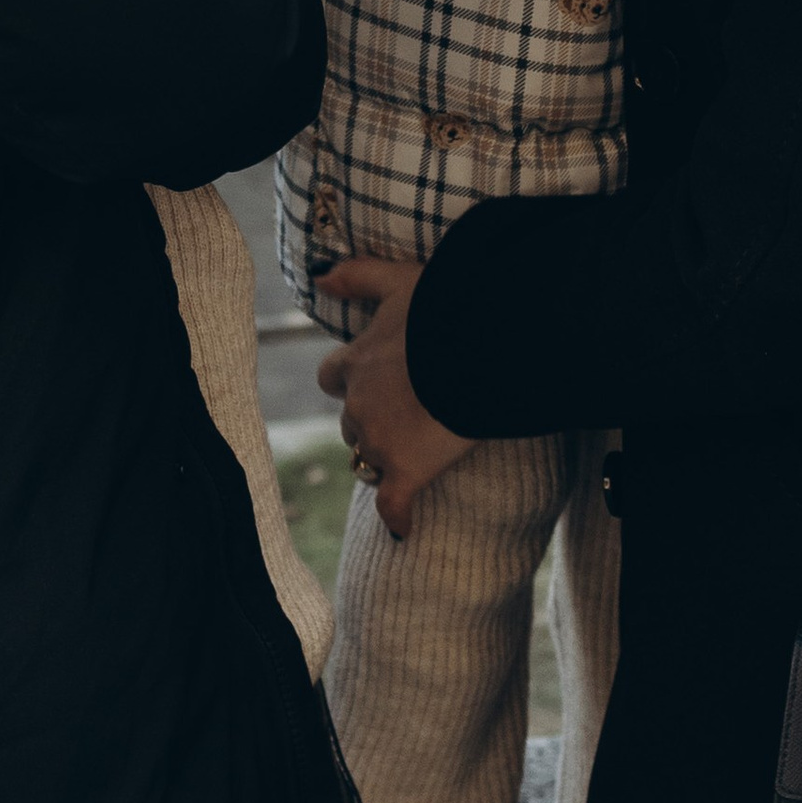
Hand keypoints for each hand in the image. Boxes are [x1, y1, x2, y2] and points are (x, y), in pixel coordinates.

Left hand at [314, 255, 471, 539]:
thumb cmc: (446, 308)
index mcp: (354, 362)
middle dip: (369, 421)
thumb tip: (319, 276)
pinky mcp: (407, 471)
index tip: (370, 381)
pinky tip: (403, 528)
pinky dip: (397, 516)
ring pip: (368, 458)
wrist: (483, 347)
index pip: (333, 378)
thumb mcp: (399, 278)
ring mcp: (380, 441)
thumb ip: (357, 275)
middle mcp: (358, 404)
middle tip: (404, 416)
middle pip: (350, 423)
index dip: (350, 382)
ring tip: (415, 453)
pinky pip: (393, 503)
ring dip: (384, 456)